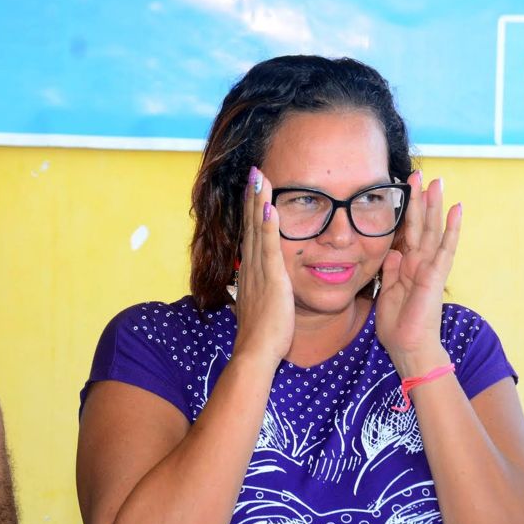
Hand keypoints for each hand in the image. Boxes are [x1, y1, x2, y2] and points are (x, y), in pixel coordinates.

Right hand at [232, 167, 294, 365]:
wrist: (255, 352)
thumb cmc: (262, 335)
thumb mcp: (260, 306)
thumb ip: (259, 291)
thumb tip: (257, 288)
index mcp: (251, 271)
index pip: (251, 234)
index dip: (252, 210)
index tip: (254, 189)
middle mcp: (251, 266)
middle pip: (251, 224)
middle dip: (252, 197)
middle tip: (254, 171)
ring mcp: (260, 271)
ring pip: (258, 229)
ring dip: (259, 202)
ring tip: (259, 177)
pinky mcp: (271, 279)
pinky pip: (270, 247)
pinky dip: (269, 226)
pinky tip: (270, 207)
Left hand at [375, 171, 461, 377]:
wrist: (410, 349)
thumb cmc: (399, 326)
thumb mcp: (386, 292)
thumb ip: (389, 270)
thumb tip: (391, 249)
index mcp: (406, 266)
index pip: (406, 232)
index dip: (404, 211)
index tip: (401, 188)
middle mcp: (420, 263)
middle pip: (420, 225)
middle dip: (419, 200)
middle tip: (420, 174)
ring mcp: (430, 268)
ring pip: (432, 230)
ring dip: (435, 206)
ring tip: (439, 182)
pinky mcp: (436, 275)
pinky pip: (445, 248)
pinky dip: (452, 228)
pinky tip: (457, 209)